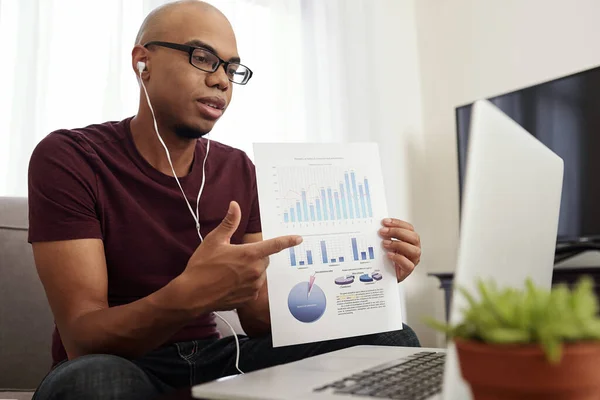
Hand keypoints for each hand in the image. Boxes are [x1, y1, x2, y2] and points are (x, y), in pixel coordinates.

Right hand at [181, 201, 301, 312]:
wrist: (192, 295)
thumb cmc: (202, 267)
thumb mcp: (214, 240)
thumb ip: (229, 222)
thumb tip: (235, 205)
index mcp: (249, 254)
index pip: (275, 245)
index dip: (288, 241)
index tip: (298, 239)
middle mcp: (255, 270)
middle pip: (264, 259)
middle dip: (254, 256)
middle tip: (235, 257)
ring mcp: (253, 286)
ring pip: (259, 273)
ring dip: (251, 270)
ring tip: (230, 272)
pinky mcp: (249, 298)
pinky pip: (254, 287)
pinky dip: (246, 283)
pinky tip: (230, 283)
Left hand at [379, 218, 420, 282]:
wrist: (385, 275)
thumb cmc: (387, 258)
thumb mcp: (386, 244)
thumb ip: (385, 235)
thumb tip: (378, 226)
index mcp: (410, 240)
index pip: (409, 228)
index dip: (398, 223)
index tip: (385, 222)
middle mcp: (414, 249)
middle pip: (414, 237)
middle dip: (397, 232)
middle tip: (383, 231)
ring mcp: (413, 260)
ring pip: (414, 250)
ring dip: (398, 244)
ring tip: (385, 243)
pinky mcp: (408, 270)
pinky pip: (408, 264)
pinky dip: (398, 258)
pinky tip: (388, 255)